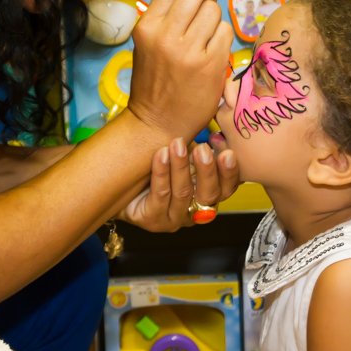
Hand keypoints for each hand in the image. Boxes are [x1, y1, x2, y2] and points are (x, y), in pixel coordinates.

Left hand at [119, 139, 238, 231]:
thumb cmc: (156, 163)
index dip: (229, 173)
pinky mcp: (153, 220)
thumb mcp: (183, 154)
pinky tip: (160, 154)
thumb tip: (216, 130)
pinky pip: (160, 195)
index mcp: (207, 195)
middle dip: (207, 171)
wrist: (120, 181)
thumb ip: (200, 147)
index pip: (226, 188)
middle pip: (209, 195)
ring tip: (177, 144)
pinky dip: (161, 173)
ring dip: (181, 167)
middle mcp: (195, 210)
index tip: (228, 153)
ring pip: (183, 193)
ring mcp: (174, 219)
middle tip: (202, 150)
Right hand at [128, 0, 233, 140]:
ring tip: (205, 39)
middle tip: (209, 3)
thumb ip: (168, 14)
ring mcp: (189, 50)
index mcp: (148, 25)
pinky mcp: (210, 65)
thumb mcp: (150, 43)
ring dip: (217, 20)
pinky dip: (224, 39)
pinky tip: (212, 53)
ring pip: (216, 11)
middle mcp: (166, 34)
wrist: (157, 123)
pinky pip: (227, 33)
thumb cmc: (155, 82)